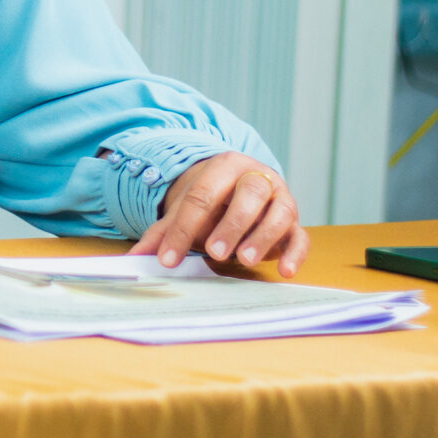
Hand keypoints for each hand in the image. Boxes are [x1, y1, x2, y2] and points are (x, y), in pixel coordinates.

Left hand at [130, 154, 308, 276]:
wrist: (240, 189)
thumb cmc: (212, 203)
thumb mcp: (186, 211)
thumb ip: (163, 232)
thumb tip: (135, 256)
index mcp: (224, 167)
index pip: (202, 196)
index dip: (183, 228)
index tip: (169, 259)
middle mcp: (257, 177)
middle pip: (249, 193)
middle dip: (232, 223)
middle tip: (214, 251)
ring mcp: (281, 198)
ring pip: (279, 212)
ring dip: (263, 236)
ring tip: (244, 259)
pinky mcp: (296, 223)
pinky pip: (301, 236)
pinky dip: (295, 253)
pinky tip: (284, 271)